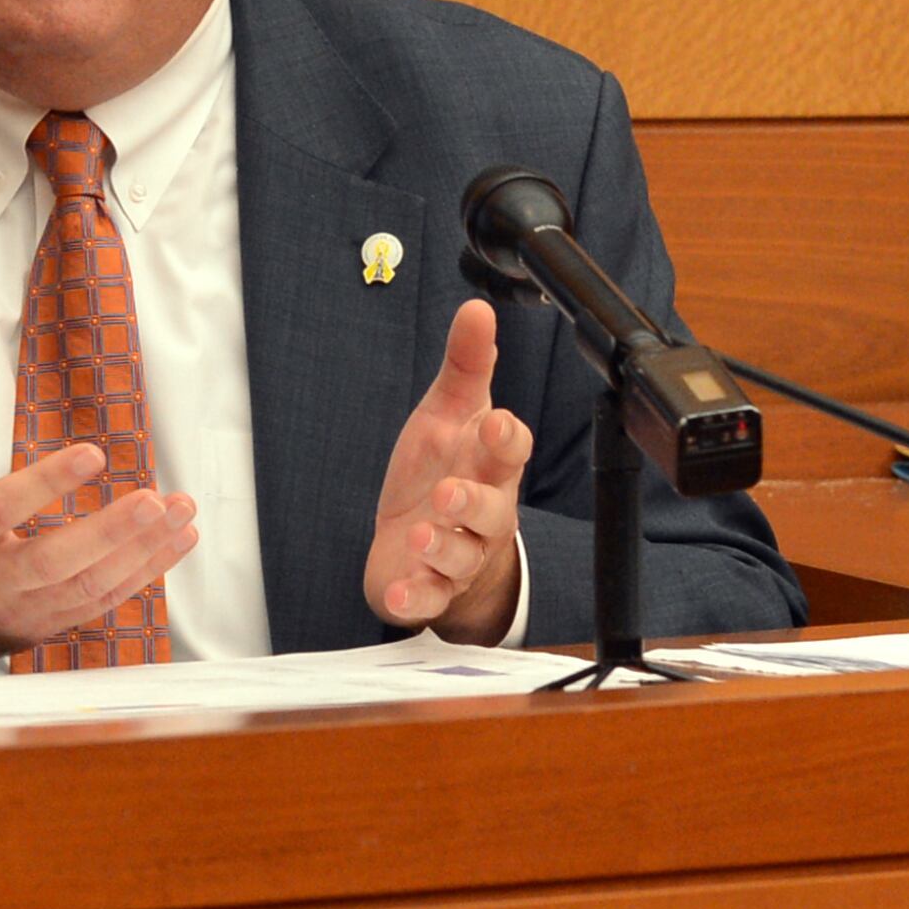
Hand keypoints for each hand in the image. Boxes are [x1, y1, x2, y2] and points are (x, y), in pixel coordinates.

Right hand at [0, 370, 200, 683]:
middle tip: (154, 499)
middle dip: (110, 532)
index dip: (47, 484)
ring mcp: (13, 611)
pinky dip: (140, 576)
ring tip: (180, 515)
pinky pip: (97, 606)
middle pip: (54, 562)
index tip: (92, 454)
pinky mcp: (37, 628)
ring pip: (86, 589)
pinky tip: (171, 545)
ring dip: (141, 554)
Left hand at [362, 299, 534, 639]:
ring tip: (419, 535)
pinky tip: (398, 595)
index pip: (509, 451)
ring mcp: (457, 553)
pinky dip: (414, 599)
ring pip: (460, 555)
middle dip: (472, 502)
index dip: (505, 439)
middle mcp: (480, 512)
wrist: (431, 545)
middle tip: (448, 493)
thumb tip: (477, 309)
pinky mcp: (428, 587)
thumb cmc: (447, 471)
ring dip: (441, 547)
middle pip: (492, 510)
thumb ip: (467, 364)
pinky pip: (428, 598)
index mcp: (487, 465)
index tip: (496, 423)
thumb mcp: (451, 414)